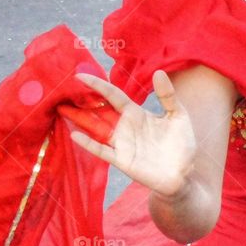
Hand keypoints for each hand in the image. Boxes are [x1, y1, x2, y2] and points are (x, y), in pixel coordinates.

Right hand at [59, 70, 196, 198]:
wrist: (184, 174)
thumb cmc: (181, 143)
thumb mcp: (178, 115)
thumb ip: (167, 95)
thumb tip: (158, 72)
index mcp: (137, 113)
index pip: (113, 96)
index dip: (98, 85)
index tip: (81, 76)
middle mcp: (125, 126)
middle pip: (99, 111)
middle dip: (82, 101)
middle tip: (63, 90)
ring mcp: (122, 143)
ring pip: (96, 129)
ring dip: (80, 120)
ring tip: (62, 108)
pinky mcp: (122, 160)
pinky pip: (102, 150)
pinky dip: (89, 143)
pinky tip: (75, 135)